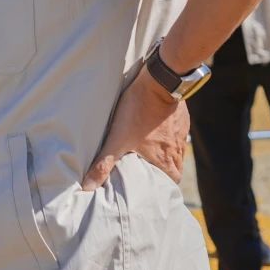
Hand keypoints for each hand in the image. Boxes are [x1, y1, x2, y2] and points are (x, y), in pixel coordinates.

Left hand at [82, 66, 188, 190]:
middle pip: (173, 169)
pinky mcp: (180, 119)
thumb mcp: (117, 139)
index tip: (151, 188)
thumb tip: (88, 187)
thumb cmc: (138, 112)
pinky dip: (165, 135)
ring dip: (162, 153)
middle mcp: (178, 151)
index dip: (161, 188)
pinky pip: (175, 133)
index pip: (171, 184)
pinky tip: (151, 129)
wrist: (159, 81)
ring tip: (146, 151)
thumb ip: (104, 164)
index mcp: (168, 162)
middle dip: (160, 171)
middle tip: (145, 170)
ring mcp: (181, 135)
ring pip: (174, 151)